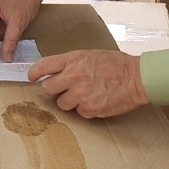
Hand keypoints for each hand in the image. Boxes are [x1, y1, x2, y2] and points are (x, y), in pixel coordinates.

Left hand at [27, 50, 149, 118]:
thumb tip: (54, 72)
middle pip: (47, 88)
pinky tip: (95, 100)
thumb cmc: (115, 64)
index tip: (31, 77)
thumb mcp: (89, 55)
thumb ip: (70, 63)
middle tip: (63, 88)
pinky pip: (78, 113)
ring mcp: (81, 94)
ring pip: (61, 104)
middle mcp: (73, 77)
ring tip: (84, 94)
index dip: (34, 73)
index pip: (43, 66)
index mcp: (72, 60)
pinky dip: (84, 109)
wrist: (136, 78)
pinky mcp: (90, 109)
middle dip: (53, 89)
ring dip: (69, 101)